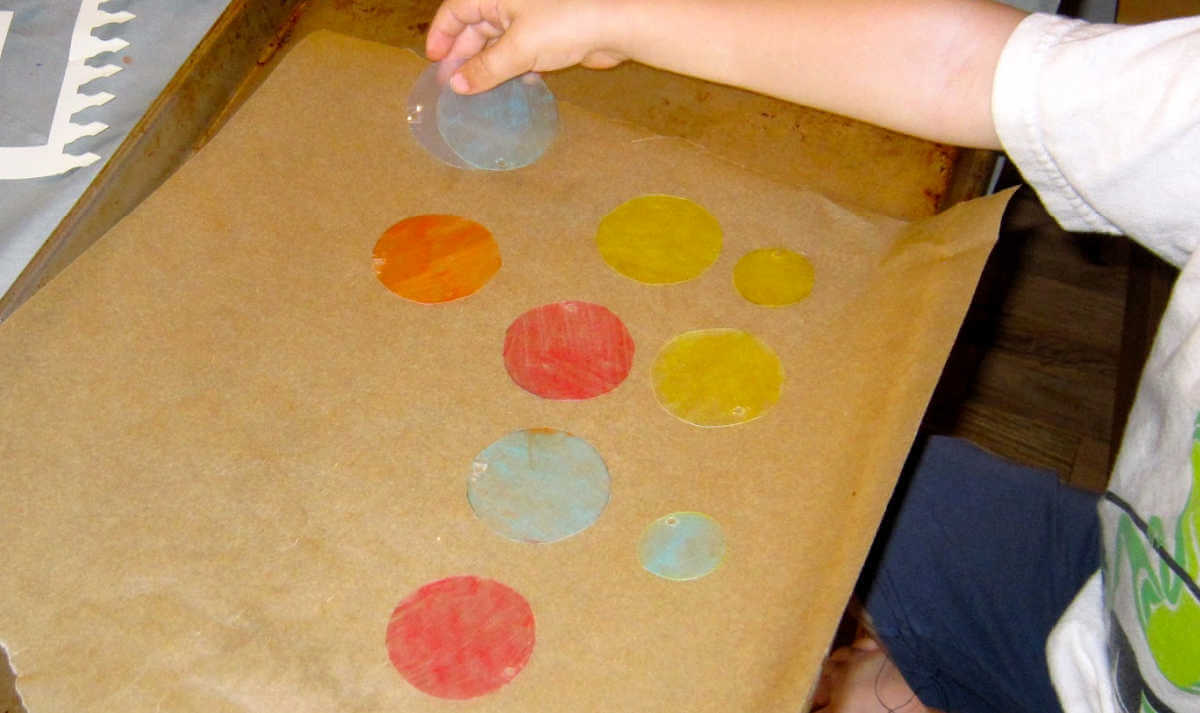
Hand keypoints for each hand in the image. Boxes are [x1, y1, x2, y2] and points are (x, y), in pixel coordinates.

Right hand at [425, 0, 629, 93]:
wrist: (616, 25)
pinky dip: (510, 67)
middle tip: (451, 85)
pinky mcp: (548, 35)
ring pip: (498, 42)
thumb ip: (485, 69)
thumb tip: (456, 86)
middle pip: (476, 27)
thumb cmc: (565, 23)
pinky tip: (505, 87)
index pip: (456, 10)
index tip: (434, 62)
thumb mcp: (518, 48)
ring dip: (486, 66)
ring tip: (474, 92)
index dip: (442, 35)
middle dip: (463, 55)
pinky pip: (519, 51)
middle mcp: (510, 2)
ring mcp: (530, 17)